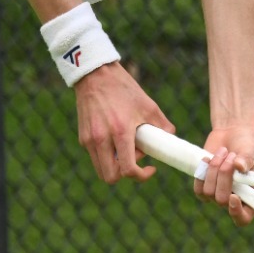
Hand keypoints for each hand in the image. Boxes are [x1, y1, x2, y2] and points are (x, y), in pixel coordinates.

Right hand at [73, 63, 167, 183]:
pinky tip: (115, 139)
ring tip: (125, 147)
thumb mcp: (148, 105)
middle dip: (125, 174)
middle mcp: (101, 139)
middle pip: (110, 177)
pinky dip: (107, 156)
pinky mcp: (83, 138)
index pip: (128, 169)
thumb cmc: (123, 89)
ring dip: (115, 166)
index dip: (142, 176)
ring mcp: (89, 140)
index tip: (151, 168)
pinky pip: (96, 157)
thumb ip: (162, 125)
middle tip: (135, 157)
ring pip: (101, 170)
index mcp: (120, 131)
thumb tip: (171, 138)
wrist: (95, 75)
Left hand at [195, 124, 253, 225]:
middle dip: (224, 177)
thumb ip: (247, 158)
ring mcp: (219, 194)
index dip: (236, 212)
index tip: (233, 196)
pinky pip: (199, 190)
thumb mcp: (251, 149)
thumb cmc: (246, 143)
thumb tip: (239, 167)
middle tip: (231, 156)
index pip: (243, 218)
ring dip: (214, 170)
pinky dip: (202, 173)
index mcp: (253, 196)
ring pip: (209, 193)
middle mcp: (236, 199)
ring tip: (223, 151)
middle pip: (222, 201)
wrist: (231, 133)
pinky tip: (208, 158)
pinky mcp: (206, 187)